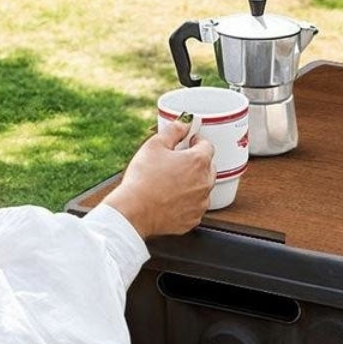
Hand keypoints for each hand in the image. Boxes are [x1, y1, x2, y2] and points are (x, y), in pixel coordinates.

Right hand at [104, 122, 214, 238]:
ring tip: (171, 183)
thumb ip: (173, 131)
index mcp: (198, 161)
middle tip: (178, 163)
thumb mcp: (155, 145)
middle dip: (196, 163)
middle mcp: (204, 183)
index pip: (207, 146)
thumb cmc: (143, 179)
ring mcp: (200, 203)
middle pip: (208, 168)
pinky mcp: (193, 219)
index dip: (197, 142)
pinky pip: (194, 207)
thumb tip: (184, 123)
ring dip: (193, 184)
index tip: (189, 142)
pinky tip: (171, 199)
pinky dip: (187, 203)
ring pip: (202, 189)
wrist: (134, 211)